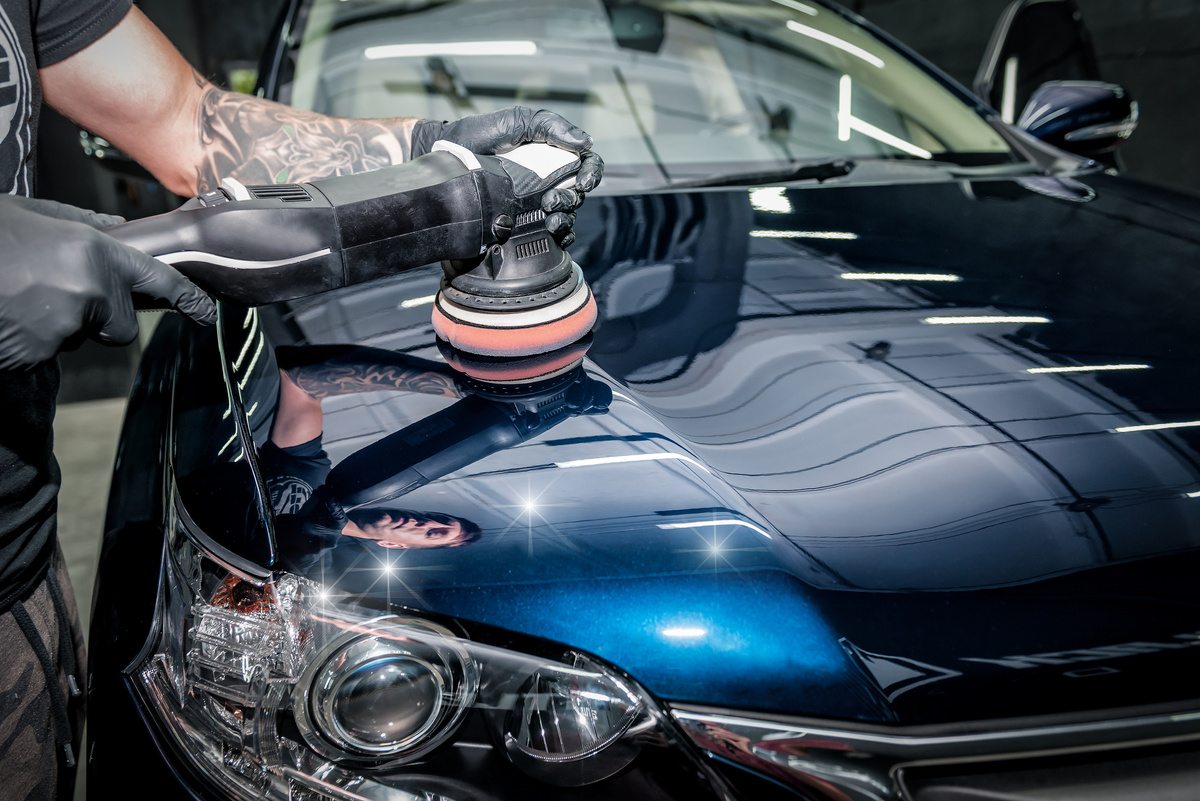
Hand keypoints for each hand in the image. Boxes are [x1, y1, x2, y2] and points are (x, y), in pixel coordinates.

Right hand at [0, 196, 216, 370]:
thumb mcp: (37, 215)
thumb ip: (83, 225)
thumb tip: (117, 229)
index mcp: (96, 251)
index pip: (158, 280)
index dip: (186, 298)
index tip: (206, 313)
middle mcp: (88, 290)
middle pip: (120, 326)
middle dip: (99, 317)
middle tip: (54, 291)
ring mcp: (61, 326)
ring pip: (78, 338)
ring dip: (56, 325)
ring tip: (20, 296)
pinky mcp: (33, 353)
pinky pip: (44, 353)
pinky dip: (27, 341)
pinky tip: (9, 315)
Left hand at [410, 107, 603, 247]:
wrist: (445, 158)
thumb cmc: (478, 136)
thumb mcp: (514, 122)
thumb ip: (549, 126)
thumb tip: (586, 142)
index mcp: (553, 155)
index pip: (587, 164)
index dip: (592, 173)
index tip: (582, 181)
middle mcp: (549, 180)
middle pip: (579, 194)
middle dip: (571, 201)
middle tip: (550, 203)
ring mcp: (537, 203)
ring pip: (568, 217)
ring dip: (566, 221)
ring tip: (549, 221)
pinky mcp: (523, 223)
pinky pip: (552, 236)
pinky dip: (559, 239)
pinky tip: (551, 236)